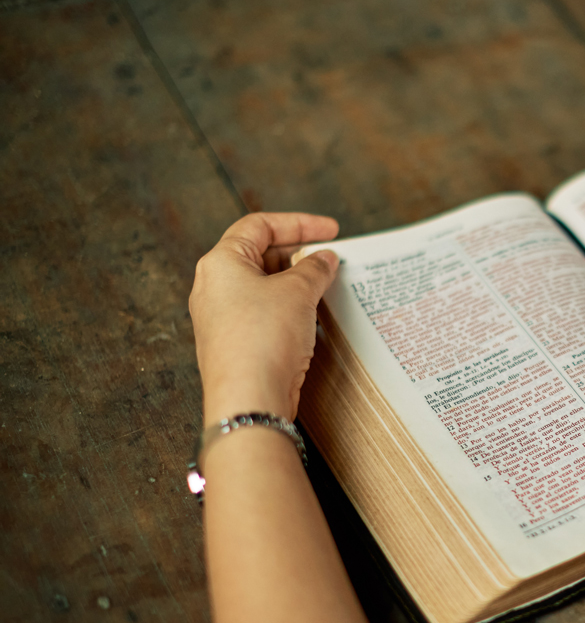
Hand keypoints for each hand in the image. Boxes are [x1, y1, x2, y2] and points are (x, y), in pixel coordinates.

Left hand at [189, 212, 339, 426]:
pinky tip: (312, 314)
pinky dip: (289, 306)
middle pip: (260, 254)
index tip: (331, 231)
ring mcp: (223, 316)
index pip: (260, 226)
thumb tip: (324, 259)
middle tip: (331, 259)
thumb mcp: (297, 292)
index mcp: (221, 263)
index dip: (300, 224)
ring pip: (264, 285)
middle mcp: (215, 286)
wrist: (249, 398)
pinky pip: (264, 312)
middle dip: (299, 254)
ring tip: (326, 285)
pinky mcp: (236, 342)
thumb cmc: (263, 340)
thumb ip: (314, 268)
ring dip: (296, 281)